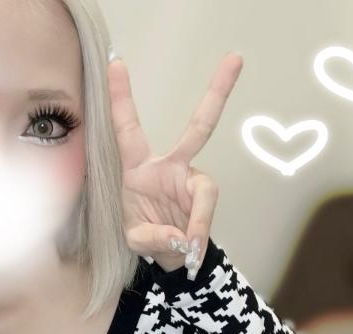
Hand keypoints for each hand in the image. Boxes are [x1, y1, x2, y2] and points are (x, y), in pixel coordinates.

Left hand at [107, 51, 242, 277]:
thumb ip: (153, 238)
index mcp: (138, 168)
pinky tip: (191, 252)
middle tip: (235, 59)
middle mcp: (170, 166)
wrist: (172, 256)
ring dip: (197, 222)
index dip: (122, 99)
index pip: (128, 130)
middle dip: (218, 93)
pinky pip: (206, 213)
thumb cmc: (147, 237)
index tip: (117, 64)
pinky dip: (198, 235)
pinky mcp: (206, 197)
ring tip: (188, 248)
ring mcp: (192, 180)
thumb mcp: (137, 241)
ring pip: (205, 189)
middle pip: (199, 127)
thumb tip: (180, 237)